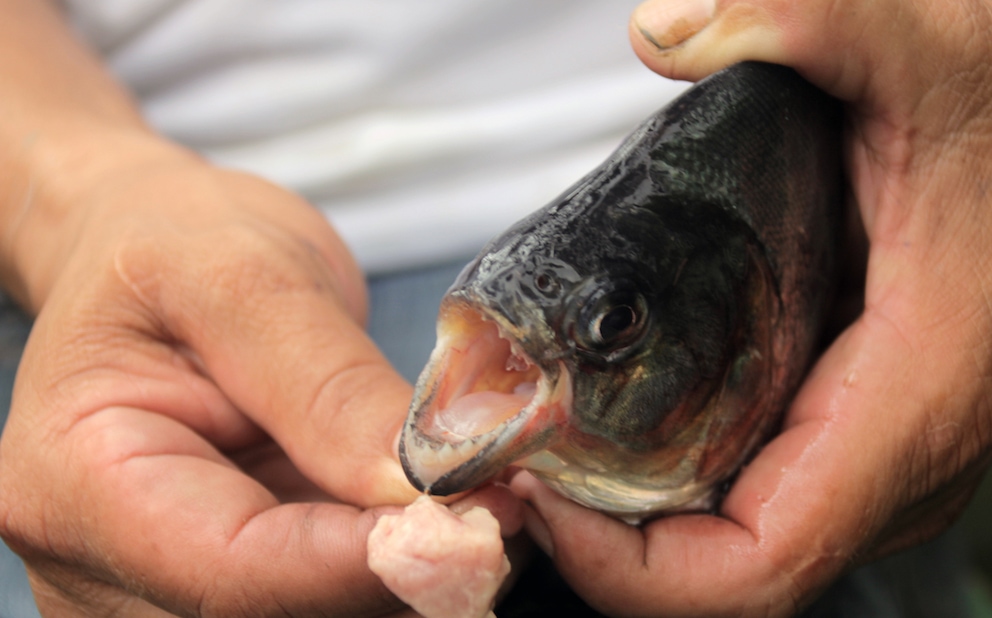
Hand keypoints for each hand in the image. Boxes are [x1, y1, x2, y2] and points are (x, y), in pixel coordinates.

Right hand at [0, 146, 522, 614]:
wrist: (155, 261)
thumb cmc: (176, 248)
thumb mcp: (245, 278)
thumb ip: (326, 386)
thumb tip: (423, 485)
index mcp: (74, 481)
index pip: (231, 569)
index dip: (364, 564)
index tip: (477, 525)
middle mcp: (101, 566)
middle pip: (273, 616)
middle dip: (401, 574)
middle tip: (503, 505)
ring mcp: (161, 586)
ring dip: (409, 574)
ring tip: (481, 497)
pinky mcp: (224, 583)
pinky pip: (326, 599)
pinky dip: (397, 566)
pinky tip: (446, 513)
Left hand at [513, 0, 991, 614]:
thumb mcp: (922, 46)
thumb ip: (804, 17)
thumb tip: (664, 30)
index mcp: (909, 403)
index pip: (756, 567)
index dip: (629, 567)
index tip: (541, 495)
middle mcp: (900, 464)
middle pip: (726, 579)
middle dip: (604, 543)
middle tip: (515, 458)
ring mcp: (887, 464)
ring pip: (741, 555)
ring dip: (633, 524)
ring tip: (549, 444)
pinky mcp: (872, 442)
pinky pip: (762, 508)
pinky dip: (679, 496)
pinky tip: (620, 429)